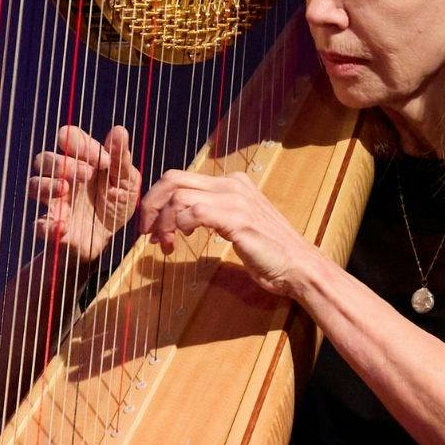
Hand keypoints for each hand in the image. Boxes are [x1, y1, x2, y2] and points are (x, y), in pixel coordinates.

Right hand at [29, 125, 139, 260]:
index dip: (79, 142)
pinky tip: (63, 226)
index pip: (68, 138)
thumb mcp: (127, 181)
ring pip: (34, 185)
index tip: (103, 159)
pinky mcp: (52, 226)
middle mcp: (62, 176)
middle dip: (62, 163)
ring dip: (47, 185)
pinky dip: (48, 225)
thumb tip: (119, 130)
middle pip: (44, 159)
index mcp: (81, 160)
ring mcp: (54, 200)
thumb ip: (121, 158)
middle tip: (87, 174)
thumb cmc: (116, 202)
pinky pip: (39, 224)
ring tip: (64, 190)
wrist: (110, 237)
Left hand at [138, 168, 313, 297]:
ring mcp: (235, 199)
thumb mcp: (236, 225)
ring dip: (163, 222)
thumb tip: (179, 220)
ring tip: (165, 245)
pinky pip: (193, 212)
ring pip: (178, 195)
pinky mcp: (236, 218)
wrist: (298, 266)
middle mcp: (232, 184)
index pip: (182, 178)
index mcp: (232, 182)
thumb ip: (212, 215)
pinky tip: (180, 243)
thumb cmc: (269, 252)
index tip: (153, 227)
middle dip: (151, 205)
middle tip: (146, 232)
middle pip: (173, 178)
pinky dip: (178, 227)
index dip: (159, 201)